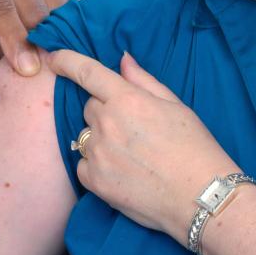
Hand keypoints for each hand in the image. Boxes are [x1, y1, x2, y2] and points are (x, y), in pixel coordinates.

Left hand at [47, 49, 238, 243]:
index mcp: (127, 100)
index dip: (66, 60)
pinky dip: (96, 166)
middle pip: (90, 107)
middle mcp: (107, 123)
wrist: (202, 197)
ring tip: (132, 156)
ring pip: (86, 136)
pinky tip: (122, 173)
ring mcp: (98, 153)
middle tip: (134, 130)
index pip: (87, 72)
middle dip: (105, 112)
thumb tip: (122, 59)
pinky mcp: (94, 181)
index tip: (53, 58)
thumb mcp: (175, 106)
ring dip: (101, 140)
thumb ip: (143, 81)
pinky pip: (83, 164)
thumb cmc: (194, 148)